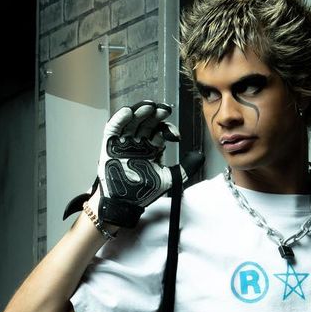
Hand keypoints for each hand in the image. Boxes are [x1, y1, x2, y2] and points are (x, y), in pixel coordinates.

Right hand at [92, 100, 196, 228]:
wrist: (125, 204)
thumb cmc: (143, 192)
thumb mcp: (169, 179)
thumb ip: (185, 168)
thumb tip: (200, 155)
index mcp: (151, 147)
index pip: (160, 130)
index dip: (167, 128)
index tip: (175, 136)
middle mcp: (138, 142)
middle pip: (146, 121)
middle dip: (155, 114)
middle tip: (163, 110)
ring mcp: (124, 141)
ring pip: (132, 120)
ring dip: (139, 112)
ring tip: (149, 107)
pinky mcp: (110, 144)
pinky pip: (114, 127)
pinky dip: (120, 118)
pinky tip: (128, 112)